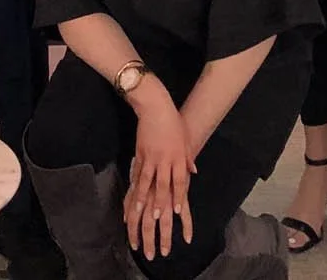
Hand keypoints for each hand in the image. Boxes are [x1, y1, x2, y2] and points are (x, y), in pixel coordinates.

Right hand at [124, 84, 193, 258]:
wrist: (155, 107)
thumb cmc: (173, 122)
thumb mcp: (186, 139)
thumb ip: (189, 157)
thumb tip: (193, 172)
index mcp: (179, 156)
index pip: (180, 180)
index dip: (179, 196)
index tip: (178, 211)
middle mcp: (165, 158)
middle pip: (163, 184)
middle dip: (160, 202)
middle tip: (158, 218)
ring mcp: (151, 156)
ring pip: (147, 180)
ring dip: (144, 197)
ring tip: (140, 211)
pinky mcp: (140, 152)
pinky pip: (137, 172)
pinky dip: (135, 184)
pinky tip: (133, 193)